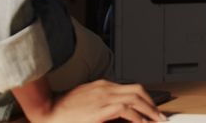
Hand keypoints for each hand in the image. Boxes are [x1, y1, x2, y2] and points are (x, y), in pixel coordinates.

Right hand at [30, 80, 165, 122]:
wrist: (45, 111)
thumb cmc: (62, 110)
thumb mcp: (86, 102)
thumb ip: (101, 104)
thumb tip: (118, 113)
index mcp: (102, 86)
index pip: (130, 88)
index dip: (144, 99)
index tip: (152, 109)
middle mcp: (104, 88)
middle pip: (137, 90)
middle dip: (152, 103)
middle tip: (159, 116)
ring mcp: (102, 97)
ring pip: (135, 98)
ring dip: (149, 110)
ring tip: (156, 120)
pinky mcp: (99, 109)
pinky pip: (125, 110)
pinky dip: (137, 117)